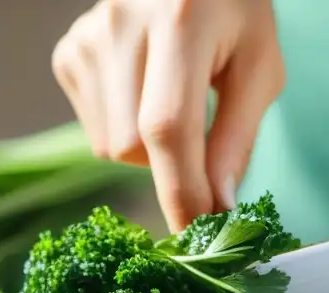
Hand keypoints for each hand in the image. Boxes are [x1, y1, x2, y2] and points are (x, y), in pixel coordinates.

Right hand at [51, 0, 284, 231]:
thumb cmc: (234, 14)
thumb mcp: (259, 65)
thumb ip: (238, 138)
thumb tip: (216, 208)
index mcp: (180, 19)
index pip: (168, 127)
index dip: (180, 190)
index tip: (195, 234)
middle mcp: (121, 24)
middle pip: (132, 147)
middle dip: (170, 166)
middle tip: (201, 136)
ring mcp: (87, 38)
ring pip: (110, 147)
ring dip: (146, 150)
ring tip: (170, 99)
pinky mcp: (68, 54)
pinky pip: (95, 131)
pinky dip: (123, 130)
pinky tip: (143, 91)